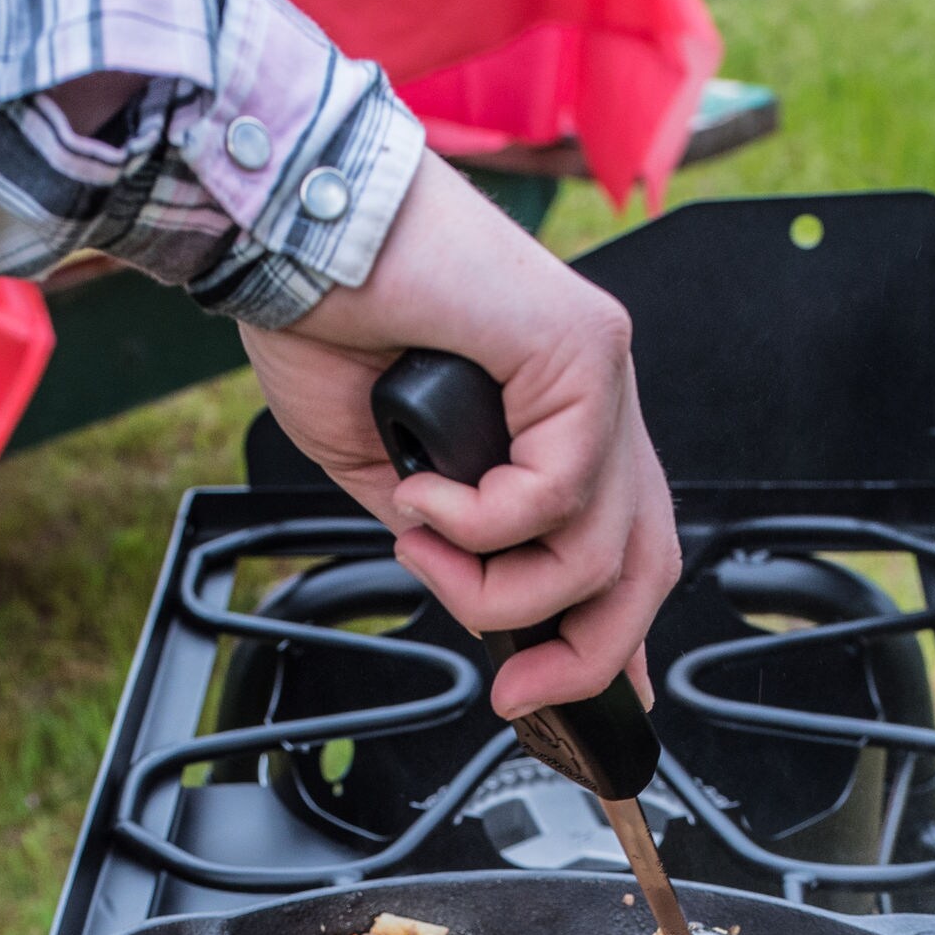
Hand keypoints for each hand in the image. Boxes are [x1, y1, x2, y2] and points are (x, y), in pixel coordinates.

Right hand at [240, 153, 676, 715]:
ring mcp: (600, 370)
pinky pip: (557, 491)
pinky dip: (483, 522)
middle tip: (515, 690)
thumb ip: (451, 542)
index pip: (627, 543)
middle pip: (645, 561)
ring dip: (496, 583)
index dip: (619, 635)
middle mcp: (597, 396)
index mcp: (559, 420)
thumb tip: (480, 607)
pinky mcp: (583, 347)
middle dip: (585, 653)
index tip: (587, 701)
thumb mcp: (390, 474)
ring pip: (599, 546)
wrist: (290, 233)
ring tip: (423, 548)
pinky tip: (426, 499)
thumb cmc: (327, 322)